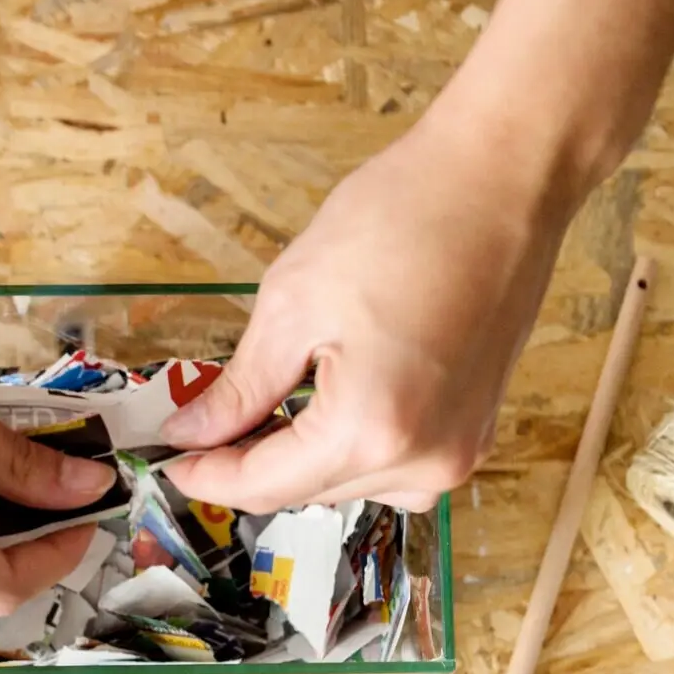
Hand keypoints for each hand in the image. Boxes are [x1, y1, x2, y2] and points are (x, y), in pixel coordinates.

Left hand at [161, 111, 577, 512]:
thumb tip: (193, 433)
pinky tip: (324, 407)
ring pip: (347, 487)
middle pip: (306, 493)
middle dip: (248, 465)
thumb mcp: (292, 305)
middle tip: (202, 427)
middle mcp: (422, 463)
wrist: (503, 179)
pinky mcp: (473, 435)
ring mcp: (457, 455)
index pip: (265, 487)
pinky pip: (392, 470)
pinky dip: (348, 450)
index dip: (207, 476)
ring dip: (299, 460)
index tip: (170, 460)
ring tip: (263, 408)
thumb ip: (239, 390)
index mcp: (370, 433)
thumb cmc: (401, 221)